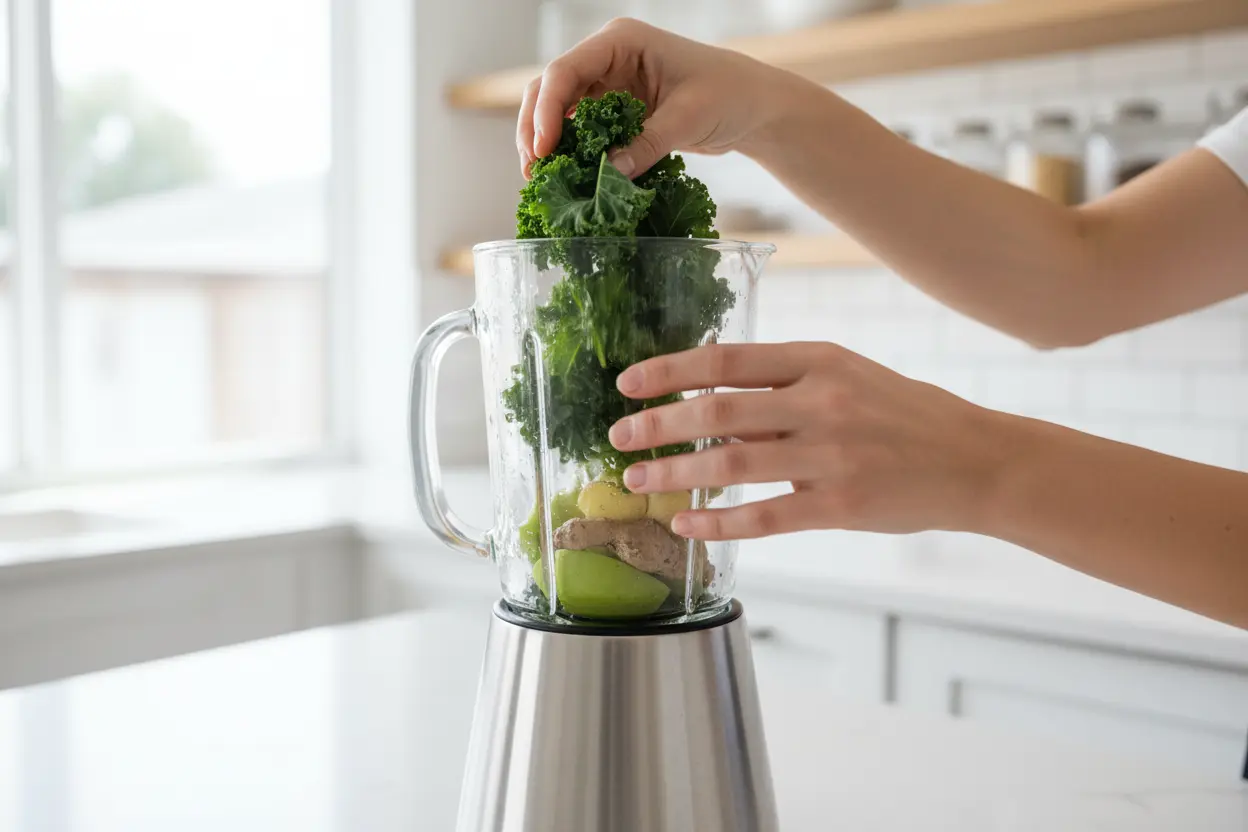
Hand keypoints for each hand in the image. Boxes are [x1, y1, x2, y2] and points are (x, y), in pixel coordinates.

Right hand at [517, 18, 793, 177]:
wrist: (750, 105)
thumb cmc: (728, 94)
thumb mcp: (688, 118)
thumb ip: (647, 144)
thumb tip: (609, 175)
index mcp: (621, 42)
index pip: (565, 71)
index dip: (547, 111)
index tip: (543, 150)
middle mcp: (606, 58)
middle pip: (549, 89)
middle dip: (535, 129)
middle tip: (533, 172)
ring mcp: (606, 84)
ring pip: (557, 111)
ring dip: (546, 144)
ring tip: (541, 181)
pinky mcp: (613, 111)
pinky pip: (579, 130)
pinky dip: (570, 153)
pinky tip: (566, 179)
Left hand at [607, 342, 1014, 539]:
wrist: (974, 459)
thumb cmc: (903, 414)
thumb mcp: (848, 375)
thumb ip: (784, 382)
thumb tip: (708, 387)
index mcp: (819, 360)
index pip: (726, 360)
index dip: (669, 371)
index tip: (627, 383)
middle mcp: (822, 402)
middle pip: (719, 411)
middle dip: (658, 426)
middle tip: (620, 438)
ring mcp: (832, 455)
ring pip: (732, 463)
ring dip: (676, 473)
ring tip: (639, 482)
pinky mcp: (840, 505)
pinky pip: (764, 516)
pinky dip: (718, 521)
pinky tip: (686, 524)